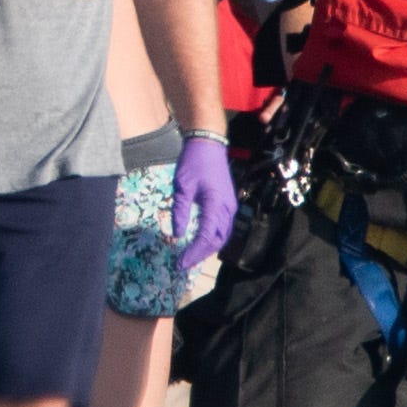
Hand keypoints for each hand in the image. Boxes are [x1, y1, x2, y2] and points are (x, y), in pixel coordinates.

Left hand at [162, 134, 239, 284]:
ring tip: (190, 256)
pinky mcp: (228, 202)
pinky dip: (213, 238)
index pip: (206, 236)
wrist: (208, 143)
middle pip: (217, 240)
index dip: (193, 252)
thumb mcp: (181, 187)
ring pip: (223, 235)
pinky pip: (223, 227)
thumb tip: (177, 235)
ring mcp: (230, 205)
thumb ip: (180, 212)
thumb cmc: (193, 162)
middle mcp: (227, 208)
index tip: (179, 263)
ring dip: (207, 248)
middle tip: (182, 264)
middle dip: (200, 254)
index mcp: (216, 204)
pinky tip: (201, 242)